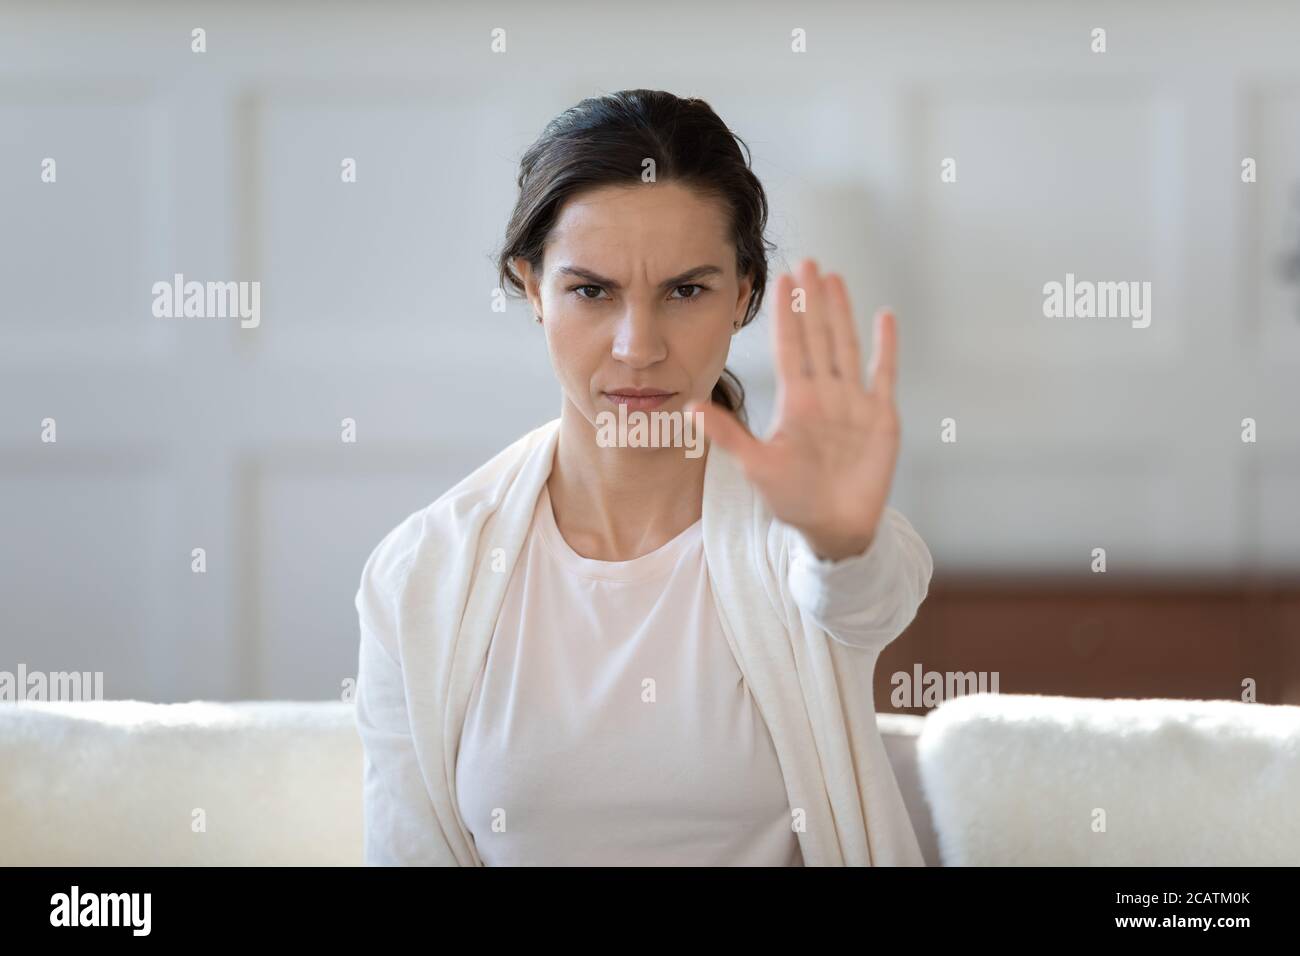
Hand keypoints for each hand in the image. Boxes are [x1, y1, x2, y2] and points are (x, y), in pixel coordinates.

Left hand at [687, 258, 899, 561]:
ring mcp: (853, 403)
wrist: (834, 528)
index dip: (786, 314)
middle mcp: (824, 395)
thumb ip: (728, 435)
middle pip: (818, 337)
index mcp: (795, 402)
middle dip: (812, 301)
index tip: (780, 281)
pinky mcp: (881, 417)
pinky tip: (884, 317)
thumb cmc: (792, 500)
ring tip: (835, 278)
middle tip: (807, 262)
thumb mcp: (756, 465)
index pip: (789, 347)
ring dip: (842, 313)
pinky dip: (886, 347)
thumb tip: (692, 408)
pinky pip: (884, 374)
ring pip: (846, 346)